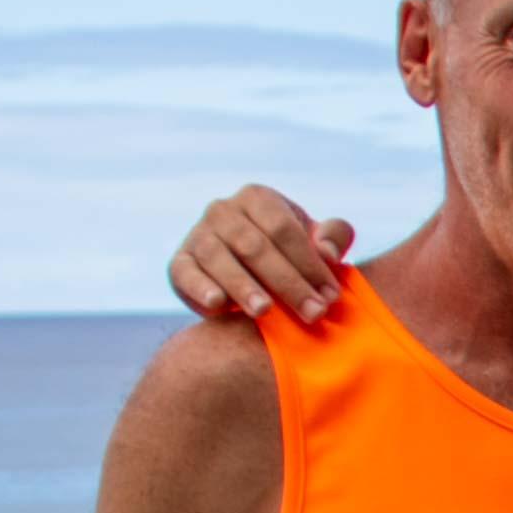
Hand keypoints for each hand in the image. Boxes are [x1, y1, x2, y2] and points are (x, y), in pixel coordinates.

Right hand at [169, 185, 356, 325]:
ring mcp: (198, 235)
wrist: (247, 276)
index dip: (309, 263)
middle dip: (287, 283)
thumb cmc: (289, 254)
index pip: (284, 229)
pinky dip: (200, 288)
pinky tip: (218, 303)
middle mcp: (223, 211)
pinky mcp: (179, 263)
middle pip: (255, 246)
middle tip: (313, 313)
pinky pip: (185, 273)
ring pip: (219, 259)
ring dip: (244, 286)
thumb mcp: (316, 241)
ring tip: (265, 311)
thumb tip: (328, 251)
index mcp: (258, 198)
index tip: (331, 295)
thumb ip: (333, 237)